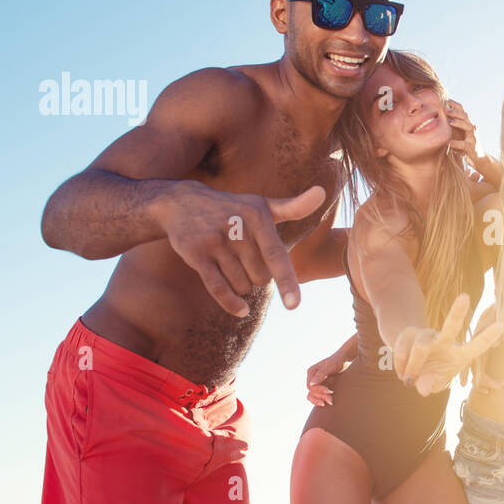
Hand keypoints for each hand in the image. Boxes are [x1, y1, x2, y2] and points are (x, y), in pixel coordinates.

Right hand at [160, 183, 325, 316]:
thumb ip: (293, 207)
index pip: (276, 256)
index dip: (287, 282)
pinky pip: (218, 288)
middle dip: (258, 277)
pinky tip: (242, 310)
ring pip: (241, 285)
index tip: (293, 306)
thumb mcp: (262, 205)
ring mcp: (215, 242)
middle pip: (261, 277)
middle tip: (245, 259)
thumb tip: (322, 192)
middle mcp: (236, 229)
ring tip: (231, 265)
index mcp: (257, 216)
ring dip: (241, 285)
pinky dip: (231, 303)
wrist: (181, 203)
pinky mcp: (196, 254)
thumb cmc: (232, 208)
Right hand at [305, 351, 350, 406]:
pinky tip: (329, 402)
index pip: (310, 386)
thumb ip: (321, 374)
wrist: (346, 359)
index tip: (330, 391)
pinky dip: (322, 400)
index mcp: (312, 372)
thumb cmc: (339, 360)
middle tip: (331, 400)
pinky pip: (318, 396)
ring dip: (320, 400)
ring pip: (313, 396)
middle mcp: (312, 378)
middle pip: (312, 392)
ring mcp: (317, 383)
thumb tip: (312, 383)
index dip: (319, 390)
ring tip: (331, 402)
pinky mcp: (322, 387)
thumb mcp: (331, 366)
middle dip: (321, 396)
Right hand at [393, 293, 503, 395]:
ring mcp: (426, 335)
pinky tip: (402, 371)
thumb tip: (423, 387)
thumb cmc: (431, 374)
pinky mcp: (408, 334)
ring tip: (409, 378)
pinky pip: (402, 351)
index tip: (502, 325)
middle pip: (452, 325)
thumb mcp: (434, 383)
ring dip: (413, 366)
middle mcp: (444, 341)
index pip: (476, 346)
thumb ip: (431, 385)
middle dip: (458, 312)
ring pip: (420, 348)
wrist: (411, 366)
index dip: (488, 337)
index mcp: (458, 354)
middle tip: (465, 296)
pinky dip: (400, 366)